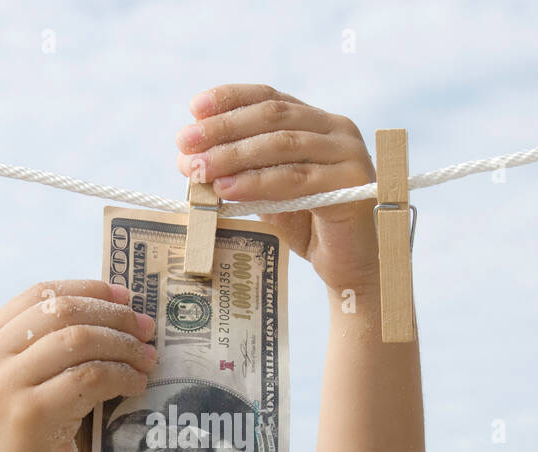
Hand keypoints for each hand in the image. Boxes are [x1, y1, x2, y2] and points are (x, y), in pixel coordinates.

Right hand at [0, 281, 157, 451]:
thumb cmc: (21, 450)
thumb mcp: (21, 391)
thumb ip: (45, 355)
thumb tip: (111, 317)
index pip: (40, 293)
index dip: (89, 290)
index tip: (126, 298)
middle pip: (64, 310)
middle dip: (114, 315)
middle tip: (147, 330)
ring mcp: (7, 387)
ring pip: (80, 339)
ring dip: (124, 346)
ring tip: (148, 360)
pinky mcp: (32, 415)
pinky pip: (91, 378)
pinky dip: (122, 376)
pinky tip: (136, 386)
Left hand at [176, 84, 380, 294]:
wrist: (349, 267)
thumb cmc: (308, 228)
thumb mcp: (269, 191)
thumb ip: (242, 171)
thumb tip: (190, 159)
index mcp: (317, 122)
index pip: (270, 98)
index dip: (231, 99)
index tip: (193, 109)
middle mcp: (337, 130)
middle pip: (272, 117)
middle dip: (223, 128)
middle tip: (185, 142)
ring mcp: (348, 154)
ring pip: (282, 145)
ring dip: (234, 155)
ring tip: (199, 169)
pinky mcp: (352, 184)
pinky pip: (296, 180)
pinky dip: (257, 184)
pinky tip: (227, 190)